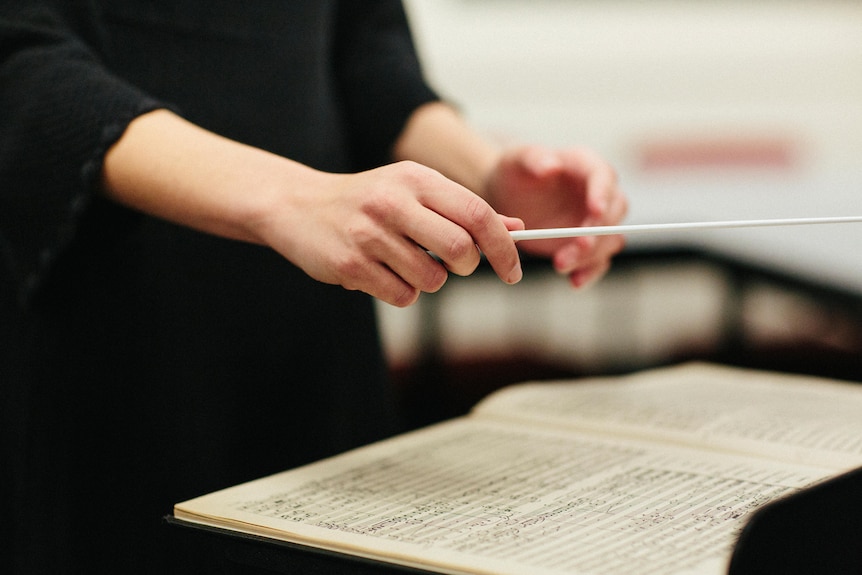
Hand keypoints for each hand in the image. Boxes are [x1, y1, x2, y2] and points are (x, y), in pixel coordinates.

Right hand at [258, 161, 524, 306]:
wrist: (297, 206)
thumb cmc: (368, 201)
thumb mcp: (414, 191)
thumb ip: (463, 209)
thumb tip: (516, 228)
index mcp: (416, 179)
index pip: (478, 214)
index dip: (504, 247)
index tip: (514, 271)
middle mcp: (394, 202)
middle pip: (461, 252)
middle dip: (465, 268)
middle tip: (451, 265)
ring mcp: (369, 235)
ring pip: (432, 280)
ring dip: (427, 280)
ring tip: (402, 262)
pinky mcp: (350, 265)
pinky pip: (402, 296)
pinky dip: (400, 291)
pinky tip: (379, 272)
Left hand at [484, 146, 626, 287]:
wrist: (505, 196)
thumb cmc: (514, 172)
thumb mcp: (518, 160)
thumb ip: (534, 159)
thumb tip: (551, 165)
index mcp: (585, 166)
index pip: (604, 177)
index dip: (603, 195)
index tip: (595, 211)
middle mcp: (598, 193)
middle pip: (613, 213)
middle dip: (597, 231)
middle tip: (577, 245)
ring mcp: (593, 222)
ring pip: (609, 240)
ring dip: (591, 255)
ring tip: (560, 263)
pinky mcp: (586, 244)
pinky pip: (597, 261)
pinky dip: (589, 272)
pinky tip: (574, 281)